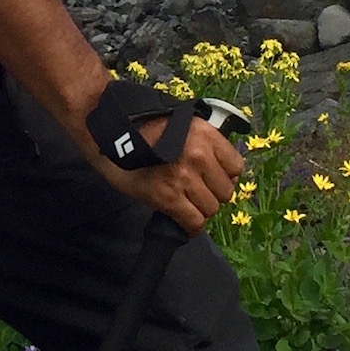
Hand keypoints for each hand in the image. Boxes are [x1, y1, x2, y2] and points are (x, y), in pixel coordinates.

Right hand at [101, 111, 245, 232]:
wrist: (112, 134)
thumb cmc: (144, 128)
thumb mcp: (182, 124)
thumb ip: (204, 143)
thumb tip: (222, 171)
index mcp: (205, 134)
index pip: (236, 167)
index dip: (224, 176)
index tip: (212, 178)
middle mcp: (198, 155)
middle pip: (225, 192)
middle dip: (211, 194)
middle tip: (194, 191)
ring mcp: (183, 177)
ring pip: (210, 209)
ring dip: (198, 209)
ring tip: (184, 202)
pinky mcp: (167, 197)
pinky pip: (194, 222)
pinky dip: (189, 226)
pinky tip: (182, 220)